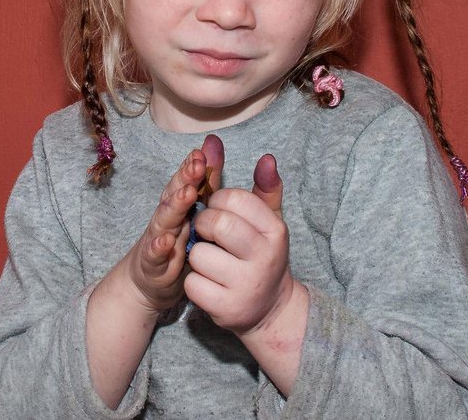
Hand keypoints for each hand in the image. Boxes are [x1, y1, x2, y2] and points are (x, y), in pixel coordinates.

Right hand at [121, 135, 223, 313]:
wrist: (149, 280)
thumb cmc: (178, 241)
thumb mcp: (194, 210)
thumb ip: (206, 178)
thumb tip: (213, 140)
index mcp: (179, 203)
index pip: (184, 181)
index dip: (191, 166)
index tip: (202, 152)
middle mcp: (167, 216)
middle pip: (174, 194)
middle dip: (184, 179)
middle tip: (197, 165)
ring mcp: (158, 238)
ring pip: (164, 220)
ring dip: (174, 206)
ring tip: (186, 194)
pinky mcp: (153, 263)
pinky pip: (155, 254)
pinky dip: (158, 247)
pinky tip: (165, 241)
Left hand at [184, 153, 295, 334]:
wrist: (270, 309)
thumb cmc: (262, 255)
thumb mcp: (269, 222)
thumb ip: (265, 188)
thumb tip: (267, 158)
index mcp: (275, 230)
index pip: (235, 198)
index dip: (216, 199)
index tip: (218, 209)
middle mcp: (265, 257)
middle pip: (216, 224)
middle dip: (202, 224)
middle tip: (207, 233)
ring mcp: (246, 285)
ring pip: (199, 254)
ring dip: (197, 255)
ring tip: (212, 261)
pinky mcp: (227, 308)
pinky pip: (192, 284)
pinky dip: (194, 281)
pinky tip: (209, 282)